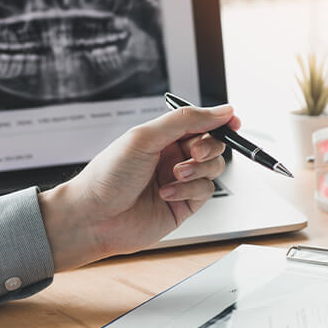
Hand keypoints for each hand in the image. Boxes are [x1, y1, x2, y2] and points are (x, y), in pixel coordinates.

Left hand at [38, 105, 239, 270]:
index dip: (220, 121)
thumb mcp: (145, 137)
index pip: (201, 123)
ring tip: (176, 174)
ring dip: (198, 169)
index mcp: (164, 136)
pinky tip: (167, 193)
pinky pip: (205, 191)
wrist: (94, 217)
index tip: (233, 122)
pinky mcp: (184, 204)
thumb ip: (185, 121)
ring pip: (214, 168)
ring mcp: (180, 180)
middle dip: (208, 147)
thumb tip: (221, 110)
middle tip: (192, 153)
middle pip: (212, 144)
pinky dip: (189, 190)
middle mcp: (174, 156)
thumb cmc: (109, 175)